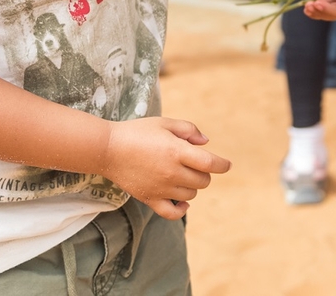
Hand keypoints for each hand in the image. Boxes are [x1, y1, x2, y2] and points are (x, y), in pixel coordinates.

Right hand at [101, 117, 230, 219]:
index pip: (210, 164)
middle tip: (195, 164)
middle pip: (203, 181)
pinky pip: (173, 213)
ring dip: (193, 185)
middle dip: (205, 173)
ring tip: (183, 174)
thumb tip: (206, 143)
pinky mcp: (149, 199)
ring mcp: (161, 188)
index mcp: (177, 151)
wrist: (108, 149)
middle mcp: (172, 172)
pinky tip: (184, 202)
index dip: (223, 165)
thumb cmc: (138, 132)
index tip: (227, 165)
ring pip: (191, 195)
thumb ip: (189, 129)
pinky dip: (182, 209)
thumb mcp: (165, 123)